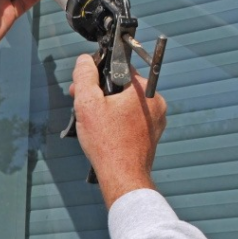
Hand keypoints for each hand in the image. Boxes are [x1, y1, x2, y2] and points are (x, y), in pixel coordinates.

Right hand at [69, 54, 166, 208]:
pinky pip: (131, 119)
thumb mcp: (87, 104)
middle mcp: (156, 102)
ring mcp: (156, 120)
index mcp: (145, 90)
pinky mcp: (151, 135)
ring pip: (126, 104)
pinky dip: (117, 121)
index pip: (119, 68)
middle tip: (81, 104)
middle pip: (122, 87)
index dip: (97, 74)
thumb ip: (84, 77)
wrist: (122, 177)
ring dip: (107, 108)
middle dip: (100, 93)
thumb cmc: (107, 143)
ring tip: (91, 121)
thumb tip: (84, 61)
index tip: (82, 86)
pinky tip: (103, 132)